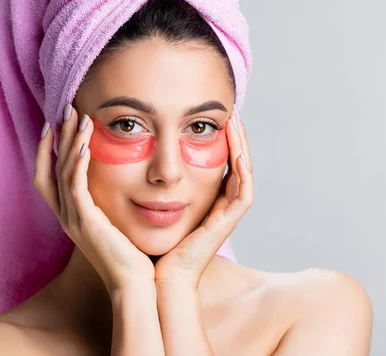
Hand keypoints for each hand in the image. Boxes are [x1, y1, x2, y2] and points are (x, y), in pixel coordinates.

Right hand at [33, 105, 153, 292]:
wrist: (133, 284)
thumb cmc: (130, 255)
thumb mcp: (114, 224)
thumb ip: (108, 205)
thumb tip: (121, 184)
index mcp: (70, 216)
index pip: (46, 177)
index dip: (46, 151)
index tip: (55, 125)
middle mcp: (66, 216)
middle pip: (50, 168)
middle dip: (58, 137)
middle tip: (67, 109)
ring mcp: (73, 220)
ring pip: (62, 172)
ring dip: (69, 143)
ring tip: (78, 117)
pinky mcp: (87, 223)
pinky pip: (76, 188)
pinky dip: (78, 165)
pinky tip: (85, 147)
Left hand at [154, 109, 252, 288]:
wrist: (162, 275)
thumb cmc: (157, 241)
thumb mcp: (157, 204)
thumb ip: (157, 184)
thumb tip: (140, 159)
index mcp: (210, 198)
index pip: (223, 160)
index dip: (223, 137)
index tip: (216, 115)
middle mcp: (223, 203)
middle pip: (238, 161)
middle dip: (235, 135)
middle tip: (231, 111)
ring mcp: (229, 213)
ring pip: (245, 171)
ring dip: (242, 145)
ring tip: (235, 121)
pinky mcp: (229, 222)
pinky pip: (244, 191)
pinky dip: (243, 170)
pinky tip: (236, 151)